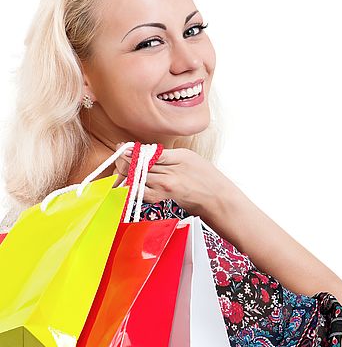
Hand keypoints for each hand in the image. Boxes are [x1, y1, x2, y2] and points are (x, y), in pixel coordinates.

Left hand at [112, 144, 231, 216]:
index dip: (132, 150)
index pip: (147, 153)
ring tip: (122, 168)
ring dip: (126, 173)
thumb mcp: (189, 157)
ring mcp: (163, 188)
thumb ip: (167, 154)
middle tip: (119, 155)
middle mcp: (167, 175)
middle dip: (125, 160)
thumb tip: (146, 152)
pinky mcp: (161, 198)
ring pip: (136, 178)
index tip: (123, 148)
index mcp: (175, 159)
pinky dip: (131, 186)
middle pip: (138, 165)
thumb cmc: (206, 177)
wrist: (216, 198)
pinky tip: (127, 183)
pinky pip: (140, 192)